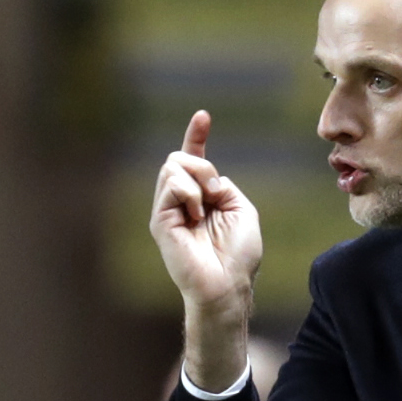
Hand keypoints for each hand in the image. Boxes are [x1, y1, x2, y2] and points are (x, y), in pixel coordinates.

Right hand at [150, 111, 261, 389]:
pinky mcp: (160, 220)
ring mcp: (169, 211)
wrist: (227, 284)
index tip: (203, 116)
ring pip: (172, 166)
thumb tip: (203, 177)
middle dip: (202, 165)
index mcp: (204, 198)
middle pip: (181, 158)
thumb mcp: (241, 209)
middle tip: (215, 193)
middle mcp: (183, 202)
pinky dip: (188, 193)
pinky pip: (170, 184)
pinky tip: (195, 214)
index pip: (194, 160)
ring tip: (204, 207)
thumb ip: (223, 185)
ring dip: (196, 178)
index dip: (197, 136)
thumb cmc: (239, 255)